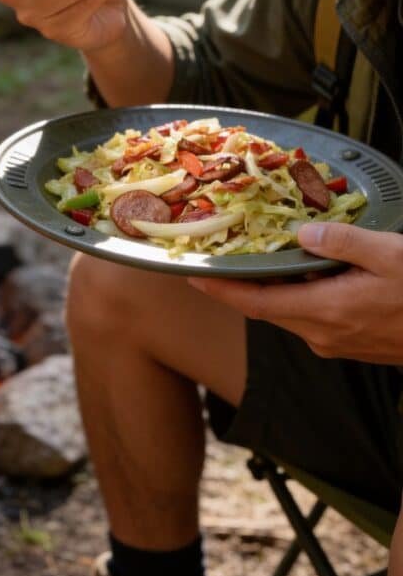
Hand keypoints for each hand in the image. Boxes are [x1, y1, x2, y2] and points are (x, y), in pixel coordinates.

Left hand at [188, 222, 402, 363]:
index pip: (256, 303)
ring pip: (288, 314)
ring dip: (266, 291)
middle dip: (236, 287)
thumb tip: (302, 232)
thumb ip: (342, 242)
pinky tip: (298, 275)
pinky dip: (294, 297)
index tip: (192, 274)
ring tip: (247, 262)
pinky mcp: (352, 344)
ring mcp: (338, 343)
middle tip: (212, 260)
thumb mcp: (390, 255)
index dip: (221, 289)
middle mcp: (324, 334)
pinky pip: (310, 318)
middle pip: (265, 309)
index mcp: (326, 312)